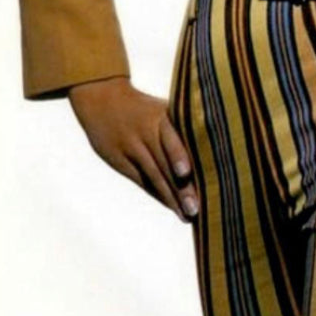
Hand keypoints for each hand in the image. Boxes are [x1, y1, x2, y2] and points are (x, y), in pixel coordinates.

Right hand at [67, 77, 198, 221]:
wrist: (101, 99)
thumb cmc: (145, 107)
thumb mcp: (160, 107)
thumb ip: (182, 126)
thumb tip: (215, 148)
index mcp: (158, 115)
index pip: (168, 136)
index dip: (176, 153)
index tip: (185, 172)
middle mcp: (144, 132)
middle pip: (163, 162)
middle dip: (180, 187)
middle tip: (196, 208)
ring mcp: (130, 147)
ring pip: (153, 176)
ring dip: (170, 197)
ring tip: (187, 215)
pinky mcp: (119, 161)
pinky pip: (142, 181)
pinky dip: (158, 194)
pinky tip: (171, 206)